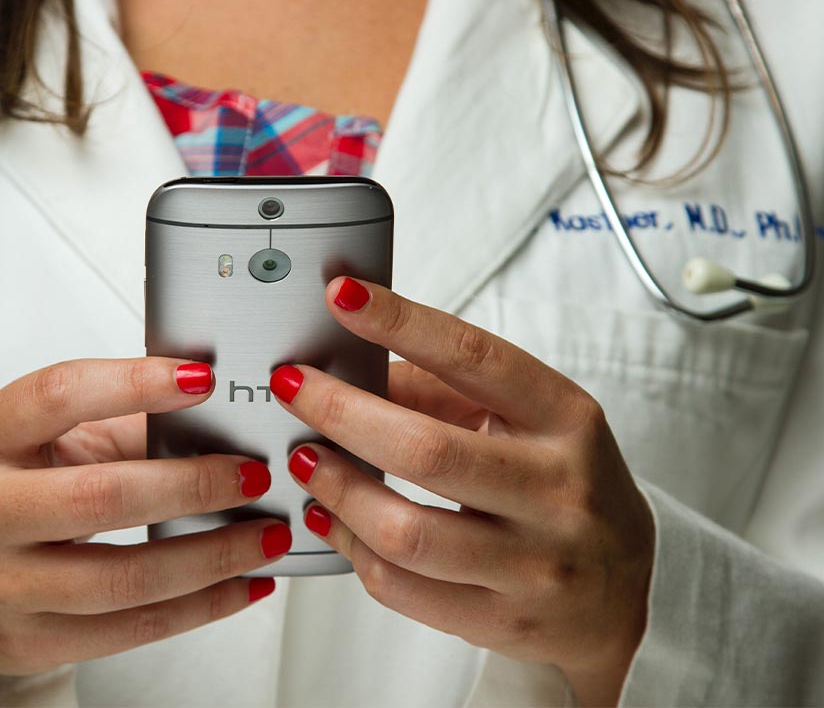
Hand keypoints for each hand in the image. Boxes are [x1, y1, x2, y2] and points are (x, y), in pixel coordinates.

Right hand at [0, 358, 290, 703]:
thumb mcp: (48, 439)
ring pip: (125, 576)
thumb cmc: (13, 490)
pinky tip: (242, 584)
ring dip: (213, 555)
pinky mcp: (28, 641)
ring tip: (265, 534)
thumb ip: (124, 423)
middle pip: (102, 496)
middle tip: (254, 474)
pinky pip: (132, 628)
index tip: (202, 379)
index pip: (58, 395)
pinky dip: (201, 606)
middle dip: (194, 484)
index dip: (135, 383)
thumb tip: (218, 420)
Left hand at [270, 278, 654, 706]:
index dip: (402, 323)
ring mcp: (534, 565)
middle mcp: (558, 491)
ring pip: (405, 532)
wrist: (624, 591)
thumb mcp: (528, 421)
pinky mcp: (503, 621)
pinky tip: (328, 517)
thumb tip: (348, 367)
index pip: (475, 359)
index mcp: (566, 419)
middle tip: (293, 389)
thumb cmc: (562, 484)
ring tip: (304, 459)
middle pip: (426, 451)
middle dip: (340, 413)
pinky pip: (402, 588)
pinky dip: (349, 547)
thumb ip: (442, 390)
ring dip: (336, 489)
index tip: (342, 297)